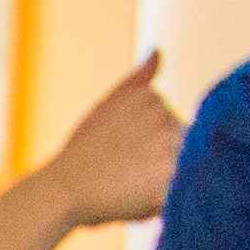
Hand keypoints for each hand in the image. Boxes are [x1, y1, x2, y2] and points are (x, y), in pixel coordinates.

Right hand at [36, 52, 182, 230]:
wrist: (62, 190)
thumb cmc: (82, 153)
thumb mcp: (107, 105)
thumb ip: (138, 79)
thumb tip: (158, 51)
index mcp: (151, 98)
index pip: (171, 126)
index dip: (149, 146)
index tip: (122, 153)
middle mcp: (165, 117)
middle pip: (183, 145)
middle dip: (161, 161)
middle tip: (124, 172)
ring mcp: (170, 148)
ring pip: (187, 168)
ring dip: (165, 180)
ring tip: (131, 185)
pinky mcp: (172, 179)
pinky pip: (185, 191)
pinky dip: (168, 198)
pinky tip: (142, 198)